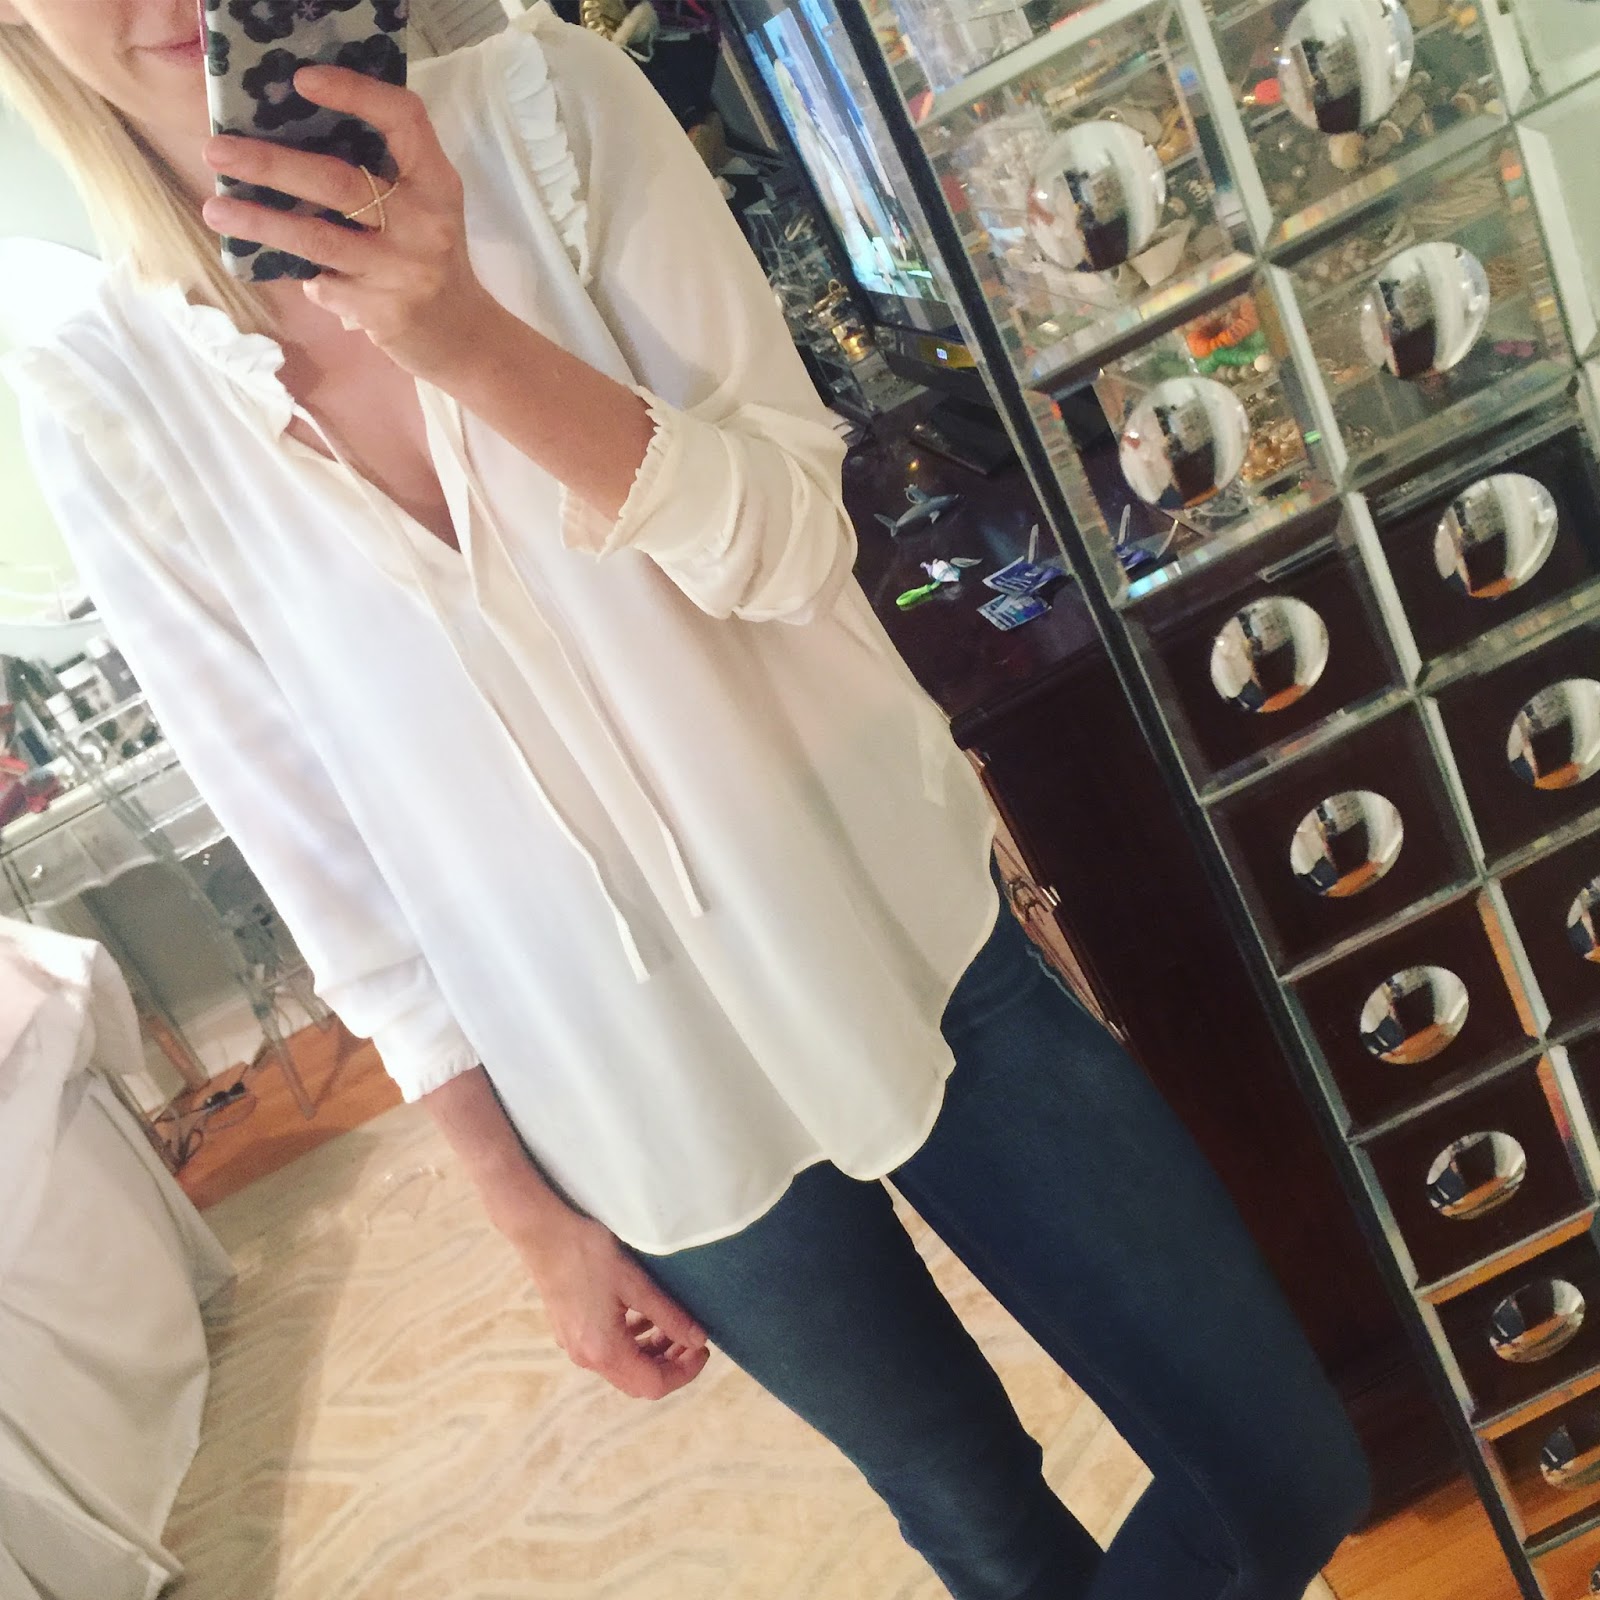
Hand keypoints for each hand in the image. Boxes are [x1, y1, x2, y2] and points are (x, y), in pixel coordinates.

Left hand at [199, 64, 499, 378]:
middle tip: (217, 152)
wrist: (465, 339)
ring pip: (316, 239)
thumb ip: (384, 175)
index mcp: (437, 184)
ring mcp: (404, 270)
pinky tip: (307, 279)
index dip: (355, 92)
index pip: (403, 120)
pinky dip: (307, 280)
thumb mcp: (426, 208)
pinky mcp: (385, 311)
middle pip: (338, 181)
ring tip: (215, 211)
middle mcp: (426, 223)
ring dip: (259, 223)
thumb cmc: (433, 260)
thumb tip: (295, 140)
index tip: (302, 80)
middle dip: (271, 164)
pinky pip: (324, 286)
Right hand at [502, 1201, 711, 1400]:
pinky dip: (632, 1342)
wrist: (543, 1233)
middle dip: (670, 1364)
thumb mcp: (636, 1283)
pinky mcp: (570, 1331)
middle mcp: (587, 1357)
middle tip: (692, 1339)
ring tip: (673, 1326)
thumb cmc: (588, 1254)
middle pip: (638, 1381)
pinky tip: (644, 1318)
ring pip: (623, 1367)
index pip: (653, 1384)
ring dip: (652, 1353)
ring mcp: (575, 1346)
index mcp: (604, 1350)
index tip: (703, 1350)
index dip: (684, 1373)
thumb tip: (698, 1340)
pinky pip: (608, 1350)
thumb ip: (670, 1316)